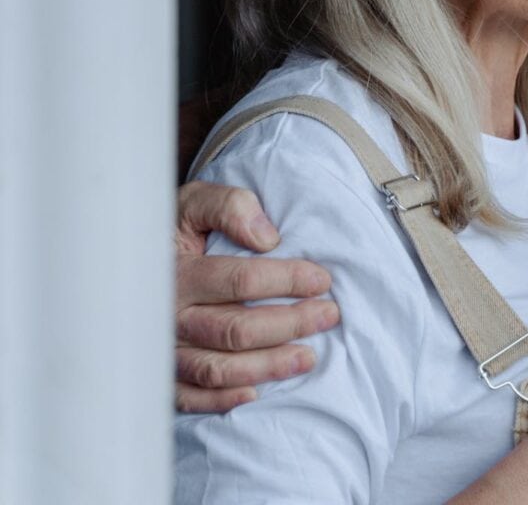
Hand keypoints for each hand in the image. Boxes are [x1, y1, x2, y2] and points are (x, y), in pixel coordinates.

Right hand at [175, 181, 339, 412]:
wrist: (123, 258)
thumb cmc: (173, 230)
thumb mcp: (194, 203)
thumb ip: (229, 207)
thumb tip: (267, 237)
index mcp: (177, 272)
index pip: (240, 280)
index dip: (287, 280)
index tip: (322, 279)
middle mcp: (167, 316)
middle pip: (235, 329)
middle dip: (290, 323)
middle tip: (328, 314)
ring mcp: (162, 349)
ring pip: (218, 367)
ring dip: (268, 365)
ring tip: (309, 356)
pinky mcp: (160, 373)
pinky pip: (189, 397)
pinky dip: (222, 399)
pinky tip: (256, 392)